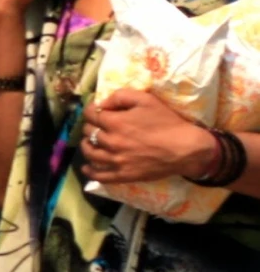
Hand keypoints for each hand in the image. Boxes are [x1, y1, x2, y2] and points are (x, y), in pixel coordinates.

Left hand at [79, 88, 216, 185]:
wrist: (185, 148)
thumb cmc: (167, 122)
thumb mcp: (146, 100)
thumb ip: (121, 96)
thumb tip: (103, 102)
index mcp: (115, 122)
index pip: (90, 114)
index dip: (92, 110)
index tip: (96, 110)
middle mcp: (110, 142)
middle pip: (88, 132)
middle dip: (91, 126)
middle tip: (97, 125)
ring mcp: (115, 160)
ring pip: (89, 153)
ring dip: (87, 145)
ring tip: (90, 142)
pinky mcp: (122, 175)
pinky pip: (99, 175)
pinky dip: (89, 171)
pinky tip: (87, 167)